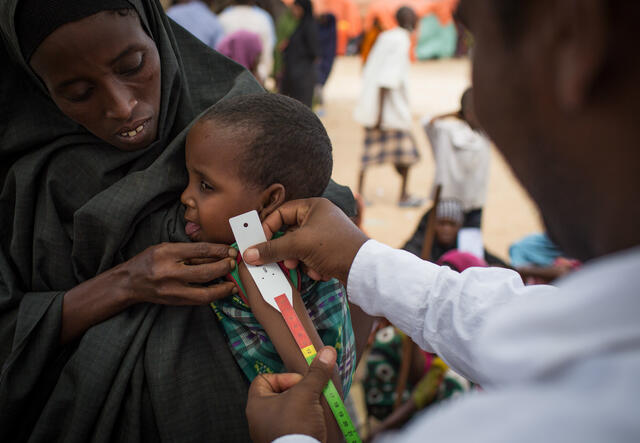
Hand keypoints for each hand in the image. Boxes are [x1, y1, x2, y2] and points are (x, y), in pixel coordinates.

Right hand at [118, 242, 237, 304]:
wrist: (130, 282)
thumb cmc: (149, 260)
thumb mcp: (167, 248)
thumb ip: (190, 251)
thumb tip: (218, 253)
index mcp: (167, 253)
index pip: (200, 251)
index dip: (219, 251)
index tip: (232, 251)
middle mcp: (169, 272)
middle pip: (205, 272)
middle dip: (224, 268)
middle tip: (234, 264)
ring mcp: (172, 290)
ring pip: (204, 292)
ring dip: (223, 288)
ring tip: (233, 283)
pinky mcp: (175, 301)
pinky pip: (199, 301)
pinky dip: (214, 296)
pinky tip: (223, 291)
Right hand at [242, 198, 368, 284]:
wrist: (364, 269)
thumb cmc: (335, 247)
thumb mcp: (299, 246)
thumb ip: (272, 249)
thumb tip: (248, 254)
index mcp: (314, 206)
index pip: (281, 212)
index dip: (268, 227)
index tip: (258, 242)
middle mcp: (320, 217)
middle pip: (289, 232)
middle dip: (287, 250)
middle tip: (284, 260)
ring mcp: (326, 234)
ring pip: (299, 248)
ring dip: (300, 261)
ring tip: (306, 267)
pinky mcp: (331, 250)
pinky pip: (311, 257)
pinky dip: (313, 266)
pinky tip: (322, 272)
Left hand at [246, 347, 336, 442]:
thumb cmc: (295, 427)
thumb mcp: (307, 394)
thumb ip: (316, 373)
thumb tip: (328, 351)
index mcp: (256, 405)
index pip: (264, 379)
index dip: (284, 377)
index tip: (300, 382)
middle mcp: (259, 419)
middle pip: (279, 394)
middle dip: (298, 392)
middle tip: (311, 395)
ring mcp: (270, 433)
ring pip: (288, 411)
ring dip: (303, 407)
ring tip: (316, 408)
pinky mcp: (283, 442)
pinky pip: (293, 426)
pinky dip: (304, 423)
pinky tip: (316, 423)